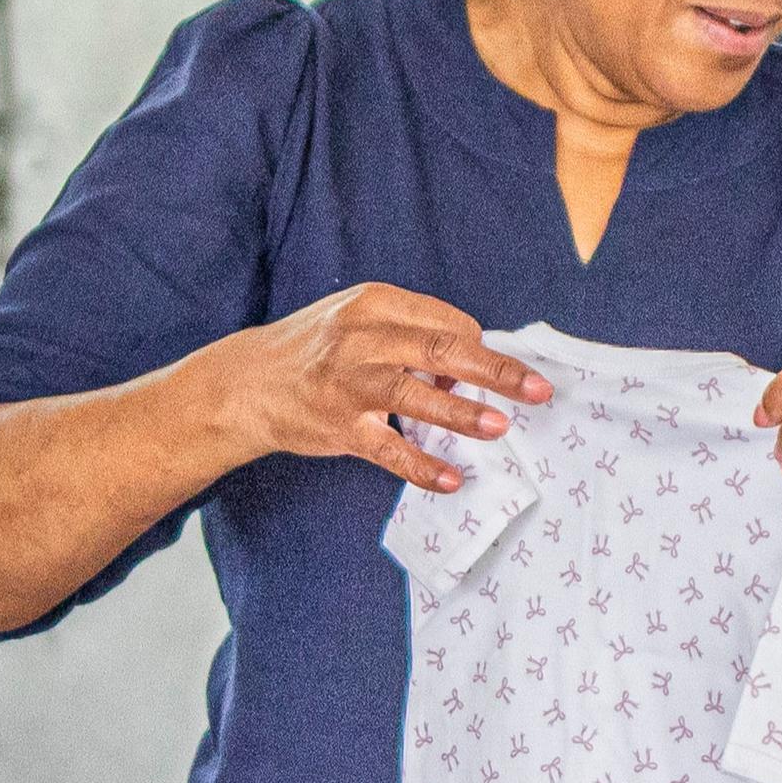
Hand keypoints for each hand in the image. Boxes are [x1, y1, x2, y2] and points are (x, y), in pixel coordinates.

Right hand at [224, 287, 546, 498]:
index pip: (447, 322)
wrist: (244, 383)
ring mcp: (348, 384)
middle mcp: (361, 338)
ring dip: (461, 411)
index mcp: (374, 304)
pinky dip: (421, 466)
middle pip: (441, 349)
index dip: (478, 348)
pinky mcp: (338, 427)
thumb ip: (410, 335)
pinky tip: (451, 479)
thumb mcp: (358, 321)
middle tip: (537, 390)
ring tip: (500, 426)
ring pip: (415, 394)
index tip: (493, 373)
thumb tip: (466, 365)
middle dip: (496, 370)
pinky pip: (388, 449)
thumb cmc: (315, 350)